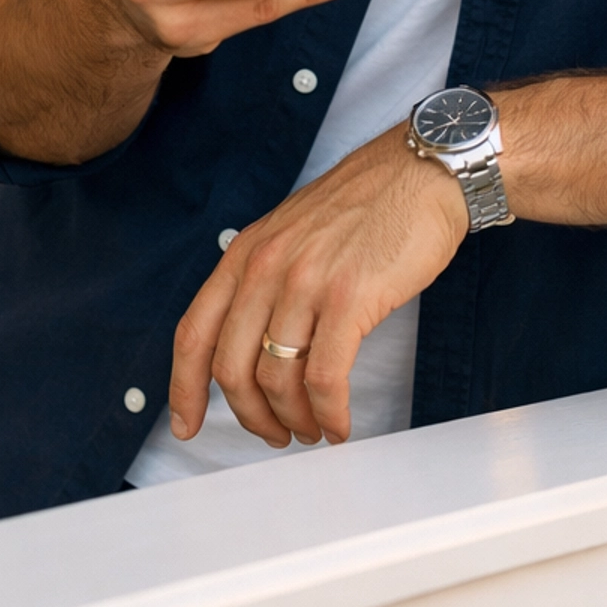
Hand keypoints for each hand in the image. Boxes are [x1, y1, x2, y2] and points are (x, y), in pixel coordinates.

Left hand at [169, 129, 466, 447]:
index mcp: (246, 252)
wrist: (422, 172)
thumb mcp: (293, 232)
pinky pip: (325, 378)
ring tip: (314, 429)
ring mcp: (306, 281)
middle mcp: (267, 266)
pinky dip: (329, 413)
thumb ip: (266, 279)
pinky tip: (340, 423)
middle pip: (231, 368)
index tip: (186, 426)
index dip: (184, 389)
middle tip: (275, 434)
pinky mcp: (349, 297)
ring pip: (277, 380)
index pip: (194, 332)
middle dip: (252, 416)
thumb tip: (254, 344)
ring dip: (294, 420)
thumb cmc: (368, 204)